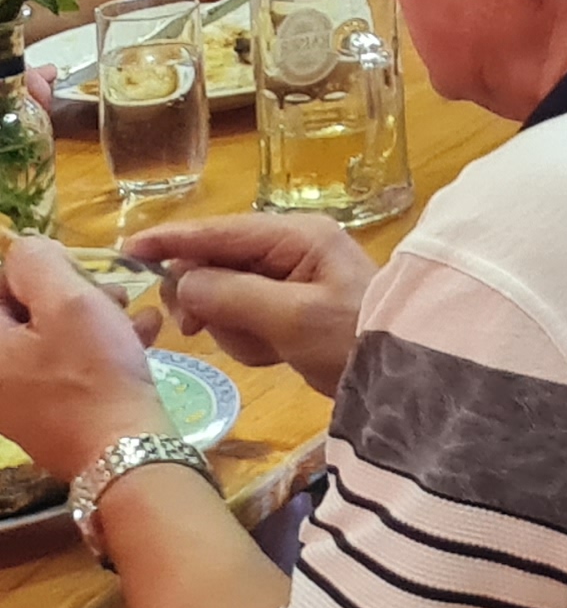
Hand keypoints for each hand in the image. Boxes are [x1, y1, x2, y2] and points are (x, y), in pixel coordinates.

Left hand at [0, 239, 170, 483]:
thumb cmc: (93, 374)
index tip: (80, 274)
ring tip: (134, 316)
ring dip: (91, 315)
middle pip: (22, 309)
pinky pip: (62, 363)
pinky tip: (141, 338)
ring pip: (48, 334)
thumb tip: (27, 248)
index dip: (39, 268)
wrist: (122, 451)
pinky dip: (96, 346)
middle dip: (69, 292)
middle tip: (111, 294)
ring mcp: (14, 395)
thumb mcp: (72, 303)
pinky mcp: (43, 411)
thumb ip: (40, 263)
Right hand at [127, 215, 372, 392]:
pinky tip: (275, 353)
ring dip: (233, 327)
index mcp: (297, 236)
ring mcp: (289, 279)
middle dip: (207, 299)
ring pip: (223, 297)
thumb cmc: (352, 338)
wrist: (399, 376)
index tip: (127, 251)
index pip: (219, 230)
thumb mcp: (292, 317)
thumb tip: (183, 280)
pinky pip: (242, 320)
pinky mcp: (287, 309)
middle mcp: (291, 249)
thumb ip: (232, 294)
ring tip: (265, 344)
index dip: (172, 240)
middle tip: (198, 326)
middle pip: (214, 263)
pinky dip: (250, 340)